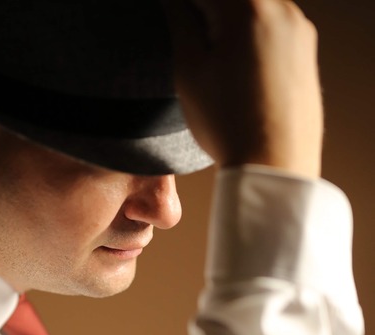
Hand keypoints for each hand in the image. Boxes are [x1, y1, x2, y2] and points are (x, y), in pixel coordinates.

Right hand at [163, 0, 323, 177]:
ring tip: (211, 51)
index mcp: (251, 9)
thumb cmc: (228, 126)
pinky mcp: (307, 55)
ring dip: (230, 18)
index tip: (175, 16)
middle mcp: (284, 11)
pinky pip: (275, 27)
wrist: (274, 170)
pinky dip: (252, 32)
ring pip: (258, 7)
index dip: (187, 6)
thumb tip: (174, 1)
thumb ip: (180, 21)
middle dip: (210, 9)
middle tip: (189, 32)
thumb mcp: (190, 71)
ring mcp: (301, 33)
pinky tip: (236, 65)